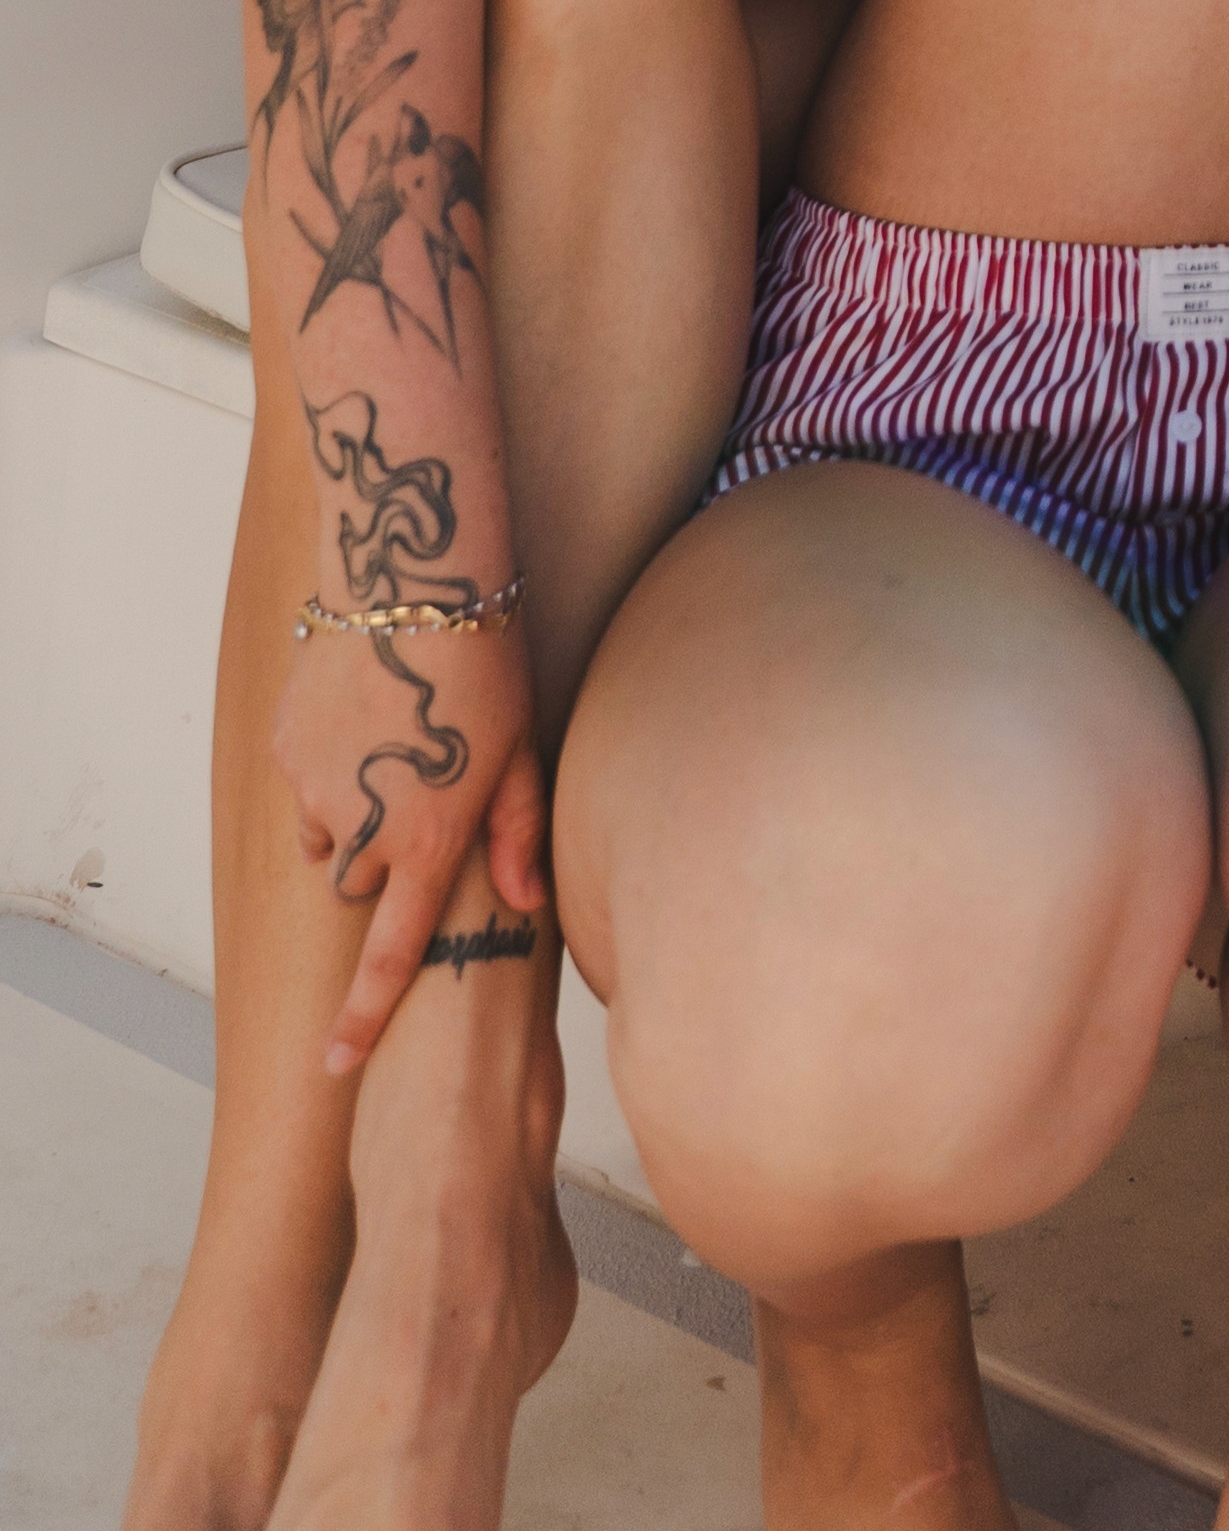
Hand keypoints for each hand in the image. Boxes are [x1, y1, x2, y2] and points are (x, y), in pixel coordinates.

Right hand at [276, 596, 546, 1070]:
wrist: (413, 579)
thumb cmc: (488, 660)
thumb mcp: (522, 746)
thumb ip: (518, 833)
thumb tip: (526, 903)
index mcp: (427, 840)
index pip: (391, 956)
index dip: (363, 1018)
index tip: (336, 1065)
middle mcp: (363, 828)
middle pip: (359, 887)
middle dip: (382, 865)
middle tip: (422, 797)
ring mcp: (316, 790)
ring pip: (327, 837)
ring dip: (354, 817)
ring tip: (396, 748)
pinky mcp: (287, 750)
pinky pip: (305, 786)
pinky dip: (330, 771)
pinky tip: (366, 717)